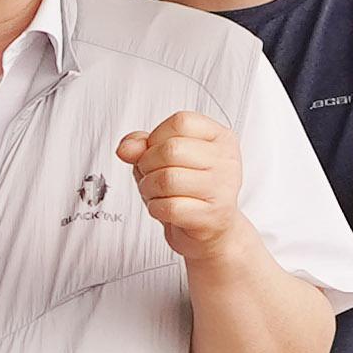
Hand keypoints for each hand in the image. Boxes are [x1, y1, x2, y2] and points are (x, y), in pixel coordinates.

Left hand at [115, 110, 241, 258]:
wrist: (211, 230)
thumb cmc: (187, 190)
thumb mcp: (162, 159)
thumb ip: (141, 145)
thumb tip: (126, 149)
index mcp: (220, 137)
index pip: (181, 122)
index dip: (156, 137)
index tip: (155, 151)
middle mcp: (226, 160)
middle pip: (171, 149)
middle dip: (147, 164)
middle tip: (150, 176)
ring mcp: (223, 188)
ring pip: (167, 179)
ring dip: (148, 188)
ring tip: (154, 193)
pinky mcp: (213, 215)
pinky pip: (170, 207)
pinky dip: (156, 208)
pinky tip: (164, 208)